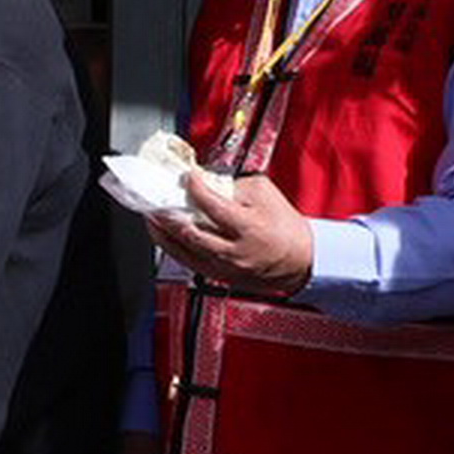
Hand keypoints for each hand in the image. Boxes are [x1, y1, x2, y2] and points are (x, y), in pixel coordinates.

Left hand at [145, 168, 316, 296]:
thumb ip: (234, 185)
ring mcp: (224, 267)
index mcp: (249, 228)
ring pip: (184, 251)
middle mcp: (234, 251)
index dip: (195, 188)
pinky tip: (164, 235)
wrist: (302, 261)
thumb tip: (207, 179)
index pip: (213, 206)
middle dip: (168, 215)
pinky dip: (173, 247)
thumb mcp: (266, 195)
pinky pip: (188, 262)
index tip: (187, 177)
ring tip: (152, 217)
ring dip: (164, 233)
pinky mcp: (219, 276)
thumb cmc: (286, 229)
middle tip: (156, 200)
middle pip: (191, 233)